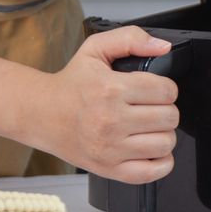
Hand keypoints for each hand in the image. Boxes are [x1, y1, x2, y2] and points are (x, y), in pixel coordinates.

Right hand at [34, 26, 179, 183]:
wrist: (40, 114)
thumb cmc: (70, 84)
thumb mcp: (96, 49)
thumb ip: (131, 38)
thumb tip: (163, 47)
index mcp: (110, 90)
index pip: (166, 91)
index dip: (166, 88)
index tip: (156, 90)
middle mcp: (111, 121)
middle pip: (170, 117)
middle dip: (166, 109)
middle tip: (151, 108)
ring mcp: (111, 148)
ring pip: (166, 143)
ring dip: (164, 134)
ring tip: (148, 127)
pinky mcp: (110, 169)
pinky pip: (153, 172)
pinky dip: (161, 162)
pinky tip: (150, 149)